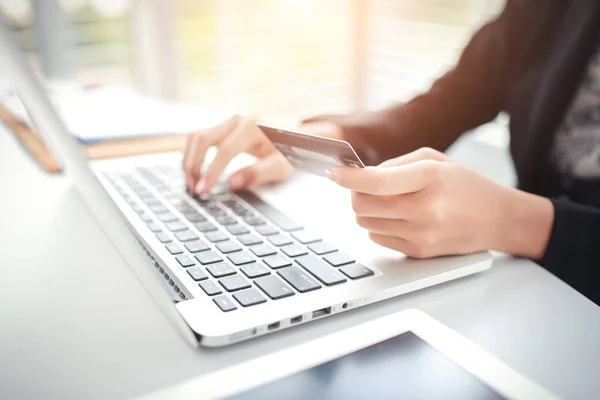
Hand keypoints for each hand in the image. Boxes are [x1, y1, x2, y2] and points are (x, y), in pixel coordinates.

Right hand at [182, 115, 292, 193]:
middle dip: (193, 165)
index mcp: (252, 128)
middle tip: (194, 189)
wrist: (291, 138)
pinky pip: (197, 138)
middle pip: (202, 139)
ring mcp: (226, 123)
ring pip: (195, 137)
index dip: (212, 172)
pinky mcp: (221, 128)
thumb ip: (257, 174)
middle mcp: (236, 121)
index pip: (225, 150)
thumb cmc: (287, 153)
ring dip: (188, 160)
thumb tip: (231, 183)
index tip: (203, 190)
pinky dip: (190, 155)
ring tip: (191, 183)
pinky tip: (193, 173)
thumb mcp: (280, 167)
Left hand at [326, 148, 553, 258]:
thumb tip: (360, 176)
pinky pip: (378, 238)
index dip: (349, 178)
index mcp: (430, 178)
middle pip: (363, 205)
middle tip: (364, 187)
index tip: (332, 172)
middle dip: (356, 194)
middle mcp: (425, 209)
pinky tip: (399, 218)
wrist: (498, 219)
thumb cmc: (466, 186)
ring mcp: (422, 234)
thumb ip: (395, 165)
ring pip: (366, 222)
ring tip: (389, 202)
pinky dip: (379, 225)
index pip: (377, 181)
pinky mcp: (419, 252)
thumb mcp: (435, 161)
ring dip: (367, 210)